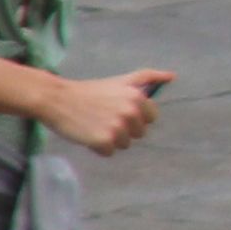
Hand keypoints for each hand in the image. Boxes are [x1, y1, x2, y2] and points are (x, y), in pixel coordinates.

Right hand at [36, 66, 172, 156]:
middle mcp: (131, 113)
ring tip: (95, 124)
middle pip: (138, 134)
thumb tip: (172, 76)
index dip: (135, 116)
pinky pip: (109, 153)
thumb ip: (148, 77)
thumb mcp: (121, 80)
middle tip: (104, 117)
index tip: (119, 110)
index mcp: (138, 98)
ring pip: (124, 144)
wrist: (58, 99)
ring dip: (111, 138)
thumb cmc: (91, 90)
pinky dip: (98, 147)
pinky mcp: (104, 142)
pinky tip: (88, 133)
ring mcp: (118, 128)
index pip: (151, 118)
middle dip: (123, 128)